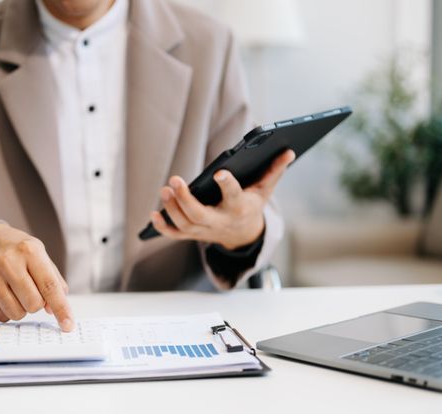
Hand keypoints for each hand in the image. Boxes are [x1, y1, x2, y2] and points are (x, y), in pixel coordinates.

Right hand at [0, 224, 73, 330]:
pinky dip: (8, 311)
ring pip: (16, 313)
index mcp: (30, 252)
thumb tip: (53, 309)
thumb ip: (54, 282)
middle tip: (33, 292)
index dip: (61, 308)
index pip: (49, 286)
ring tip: (18, 293)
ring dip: (22, 309)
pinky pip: (1, 316)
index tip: (67, 324)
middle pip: (33, 304)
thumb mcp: (42, 256)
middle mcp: (9, 262)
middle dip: (37, 304)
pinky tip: (6, 296)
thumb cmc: (19, 251)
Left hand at [150, 149, 295, 248]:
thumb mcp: (264, 190)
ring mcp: (204, 230)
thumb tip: (289, 150)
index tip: (219, 173)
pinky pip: (175, 234)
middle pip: (200, 215)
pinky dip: (163, 227)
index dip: (227, 185)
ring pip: (185, 224)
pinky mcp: (192, 234)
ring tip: (165, 189)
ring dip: (172, 209)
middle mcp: (220, 221)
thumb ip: (274, 171)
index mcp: (239, 208)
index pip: (233, 197)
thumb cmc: (251, 205)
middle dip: (185, 200)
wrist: (242, 235)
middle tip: (174, 180)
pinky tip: (153, 214)